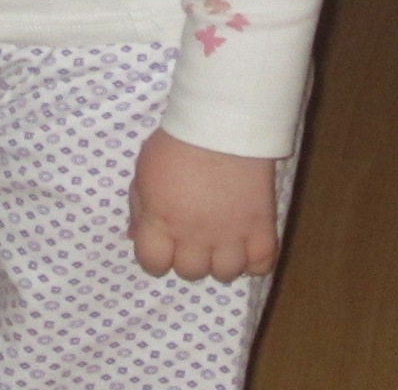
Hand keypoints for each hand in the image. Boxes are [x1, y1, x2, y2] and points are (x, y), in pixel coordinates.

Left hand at [128, 129, 278, 281]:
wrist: (224, 124)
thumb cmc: (178, 141)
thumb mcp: (144, 167)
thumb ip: (139, 205)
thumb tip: (136, 235)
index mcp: (161, 221)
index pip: (152, 264)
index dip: (156, 256)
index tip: (163, 244)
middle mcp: (194, 237)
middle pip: (190, 272)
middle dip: (189, 257)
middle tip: (194, 236)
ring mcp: (230, 236)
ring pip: (225, 274)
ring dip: (222, 261)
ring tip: (223, 240)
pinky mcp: (261, 228)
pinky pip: (261, 264)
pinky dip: (255, 261)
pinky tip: (248, 246)